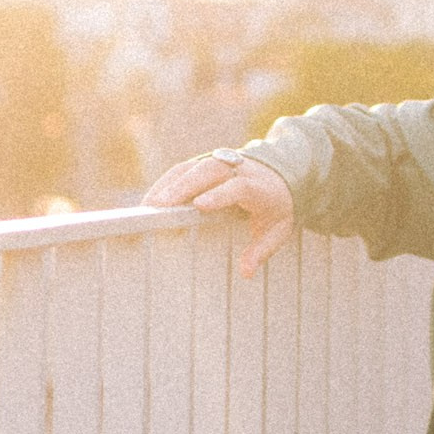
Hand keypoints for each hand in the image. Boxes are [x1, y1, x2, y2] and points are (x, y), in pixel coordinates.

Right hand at [143, 154, 295, 275]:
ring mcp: (220, 162)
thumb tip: (246, 272)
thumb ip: (261, 249)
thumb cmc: (277, 204)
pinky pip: (183, 169)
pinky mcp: (206, 161)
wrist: (285, 170)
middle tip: (160, 205)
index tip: (200, 206)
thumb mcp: (279, 228)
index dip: (220, 195)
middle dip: (183, 186)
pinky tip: (151, 200)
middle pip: (208, 170)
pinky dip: (166, 182)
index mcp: (259, 187)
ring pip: (191, 167)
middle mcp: (238, 169)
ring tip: (148, 206)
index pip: (239, 187)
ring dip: (168, 184)